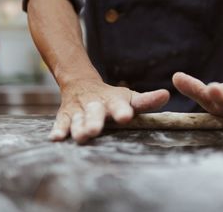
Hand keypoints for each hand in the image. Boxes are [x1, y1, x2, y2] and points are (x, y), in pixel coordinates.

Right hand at [49, 79, 169, 142]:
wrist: (83, 85)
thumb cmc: (112, 97)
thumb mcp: (129, 97)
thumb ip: (146, 101)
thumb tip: (166, 95)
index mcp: (114, 101)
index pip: (119, 105)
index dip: (122, 110)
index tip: (125, 116)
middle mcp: (96, 105)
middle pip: (95, 113)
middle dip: (95, 121)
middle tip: (95, 130)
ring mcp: (80, 110)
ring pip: (78, 119)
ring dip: (79, 127)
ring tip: (81, 136)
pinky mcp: (66, 115)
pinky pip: (61, 122)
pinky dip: (59, 129)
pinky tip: (56, 138)